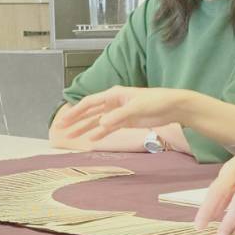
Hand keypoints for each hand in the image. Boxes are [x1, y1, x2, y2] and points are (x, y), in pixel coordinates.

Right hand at [53, 87, 191, 139]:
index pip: (90, 103)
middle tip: (62, 129)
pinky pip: (109, 128)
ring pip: (97, 121)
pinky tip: (91, 140)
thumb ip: (117, 116)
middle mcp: (113, 102)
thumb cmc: (156, 101)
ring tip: (72, 137)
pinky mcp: (126, 121)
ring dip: (85, 128)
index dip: (76, 111)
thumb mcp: (135, 108)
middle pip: (90, 112)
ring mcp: (119, 113)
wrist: (173, 107)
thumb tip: (101, 124)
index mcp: (113, 94)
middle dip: (76, 120)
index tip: (65, 120)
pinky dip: (100, 133)